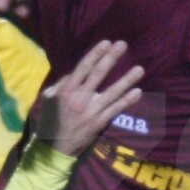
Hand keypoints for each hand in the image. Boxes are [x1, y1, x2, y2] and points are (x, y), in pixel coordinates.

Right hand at [36, 40, 142, 157]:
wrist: (55, 147)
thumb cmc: (52, 120)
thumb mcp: (49, 99)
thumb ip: (61, 84)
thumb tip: (73, 73)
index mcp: (67, 90)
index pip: (83, 67)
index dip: (95, 54)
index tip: (106, 43)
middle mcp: (79, 97)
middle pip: (98, 74)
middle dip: (111, 58)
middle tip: (122, 45)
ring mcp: (91, 110)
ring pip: (112, 92)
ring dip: (127, 79)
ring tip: (139, 69)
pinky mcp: (99, 122)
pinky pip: (115, 109)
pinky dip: (127, 100)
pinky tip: (138, 92)